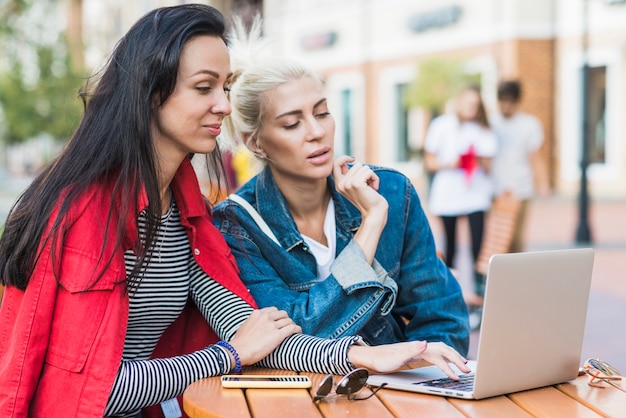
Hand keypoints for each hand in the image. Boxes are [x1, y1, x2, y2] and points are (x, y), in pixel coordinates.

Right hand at [228, 307, 301, 365]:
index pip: (273, 310)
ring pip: (288, 321)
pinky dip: (297, 329)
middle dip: (285, 319)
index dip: (278, 315)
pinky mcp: (278, 335)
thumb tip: (256, 325)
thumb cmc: (239, 342)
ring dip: (291, 325)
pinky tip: (298, 332)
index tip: (279, 320)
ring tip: (293, 330)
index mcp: (258, 313)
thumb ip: (253, 322)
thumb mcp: (245, 326)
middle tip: (286, 326)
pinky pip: (292, 328)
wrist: (238, 351)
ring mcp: (272, 325)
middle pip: (282, 314)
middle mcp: (266, 317)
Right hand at [333, 156, 387, 217]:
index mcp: (339, 185)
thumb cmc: (369, 199)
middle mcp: (341, 184)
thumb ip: (352, 175)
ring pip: (363, 167)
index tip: (352, 158)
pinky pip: (369, 172)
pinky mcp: (356, 183)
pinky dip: (375, 178)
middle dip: (365, 173)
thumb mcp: (356, 186)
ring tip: (370, 187)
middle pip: (356, 165)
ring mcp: (347, 184)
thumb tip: (353, 160)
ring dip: (371, 176)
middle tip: (367, 185)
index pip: (335, 164)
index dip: (343, 158)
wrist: (374, 213)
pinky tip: (374, 188)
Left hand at [348, 341, 469, 379]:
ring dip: (453, 358)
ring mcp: (418, 350)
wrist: (371, 358)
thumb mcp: (396, 357)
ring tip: (463, 366)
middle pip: (444, 350)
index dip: (450, 365)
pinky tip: (447, 364)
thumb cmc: (382, 359)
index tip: (457, 376)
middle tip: (468, 370)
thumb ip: (412, 350)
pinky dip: (444, 359)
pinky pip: (435, 355)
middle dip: (457, 359)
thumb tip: (426, 342)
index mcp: (418, 347)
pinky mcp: (416, 355)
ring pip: (441, 352)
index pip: (440, 354)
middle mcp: (420, 347)